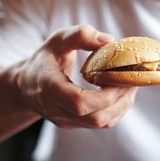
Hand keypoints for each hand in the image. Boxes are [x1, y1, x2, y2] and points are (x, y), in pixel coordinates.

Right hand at [14, 24, 137, 127]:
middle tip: (132, 80)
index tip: (120, 77)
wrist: (26, 85)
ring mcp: (66, 121)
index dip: (106, 95)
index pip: (80, 103)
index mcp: (49, 88)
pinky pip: (101, 123)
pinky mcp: (75, 125)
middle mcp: (56, 110)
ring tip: (130, 85)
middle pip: (95, 118)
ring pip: (101, 123)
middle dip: (120, 100)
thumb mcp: (57, 40)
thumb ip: (80, 36)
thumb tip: (110, 40)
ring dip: (122, 105)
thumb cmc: (45, 59)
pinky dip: (117, 109)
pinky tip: (122, 93)